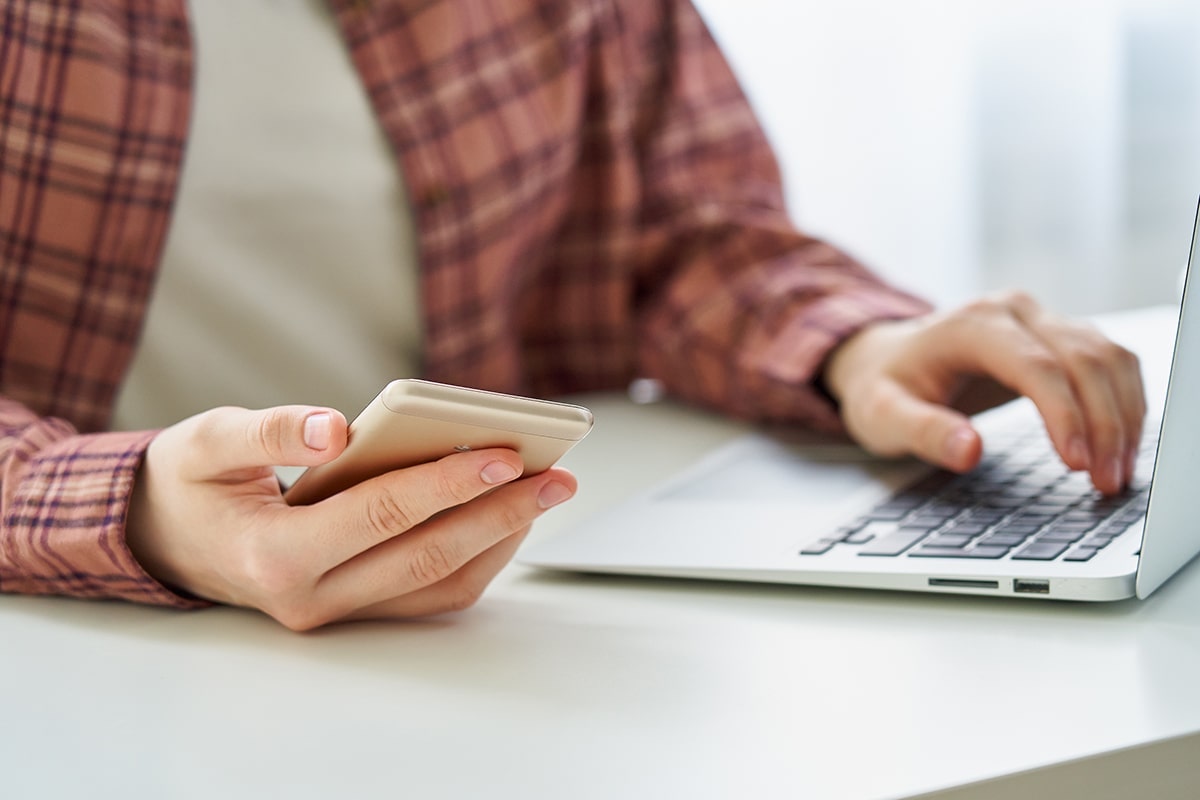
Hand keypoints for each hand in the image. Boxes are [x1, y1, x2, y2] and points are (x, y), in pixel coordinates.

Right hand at [125, 405, 575, 629]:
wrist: (165, 539)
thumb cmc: (191, 483)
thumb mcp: (207, 441)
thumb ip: (269, 431)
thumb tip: (336, 426)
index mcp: (274, 555)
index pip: (379, 516)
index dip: (446, 484)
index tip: (505, 452)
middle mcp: (310, 597)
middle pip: (426, 557)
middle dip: (499, 515)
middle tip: (557, 476)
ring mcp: (336, 611)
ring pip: (438, 585)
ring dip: (499, 540)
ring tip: (546, 491)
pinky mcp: (355, 608)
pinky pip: (430, 593)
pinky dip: (477, 557)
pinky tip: (507, 514)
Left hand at [822, 291, 1144, 494]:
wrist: (885, 360)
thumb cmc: (883, 388)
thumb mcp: (883, 416)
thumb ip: (922, 432)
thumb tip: (969, 451)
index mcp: (971, 324)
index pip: (1035, 365)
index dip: (1064, 413)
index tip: (1077, 464)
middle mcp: (1013, 312)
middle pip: (1084, 359)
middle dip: (1105, 424)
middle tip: (1107, 483)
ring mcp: (1041, 319)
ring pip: (1108, 357)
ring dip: (1125, 415)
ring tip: (1119, 473)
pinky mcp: (1059, 337)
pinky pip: (1110, 363)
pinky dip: (1125, 403)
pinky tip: (1123, 445)